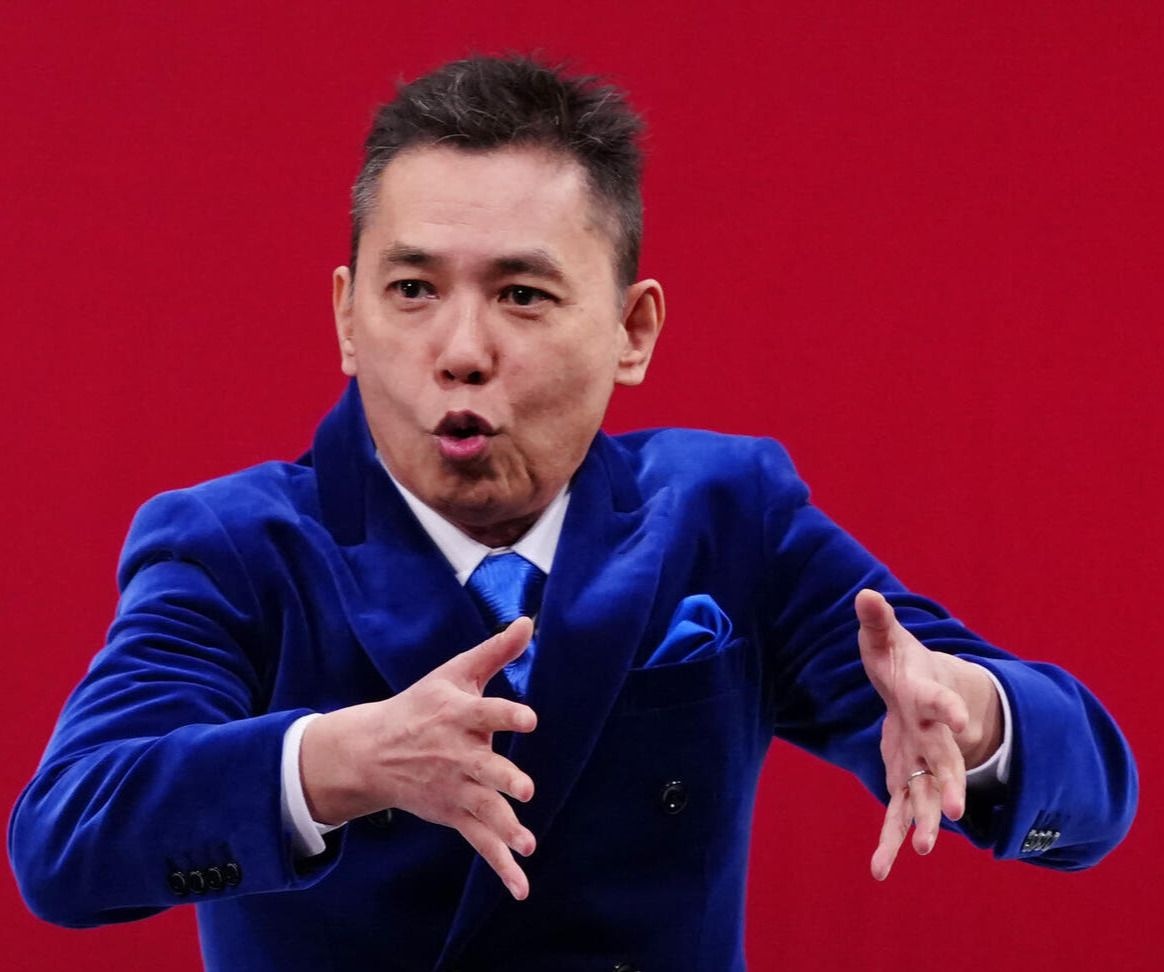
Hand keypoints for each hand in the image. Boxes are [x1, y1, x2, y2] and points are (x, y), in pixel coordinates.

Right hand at [300, 618, 538, 898]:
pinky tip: (521, 887)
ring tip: (527, 843)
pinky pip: (480, 842)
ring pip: (482, 810)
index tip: (530, 718)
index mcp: (458, 715)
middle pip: (484, 767)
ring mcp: (455, 788)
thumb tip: (529, 620)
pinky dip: (500, 866)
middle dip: (503, 778)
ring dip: (504, 828)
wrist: (371, 751)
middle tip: (524, 788)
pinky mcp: (455, 814)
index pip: (486, 712)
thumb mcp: (455, 673)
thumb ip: (496, 651)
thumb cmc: (422, 705)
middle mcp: (457, 754)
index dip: (507, 714)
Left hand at [856, 589, 999, 880]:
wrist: (922, 689)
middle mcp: (930, 736)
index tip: (961, 721)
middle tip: (954, 810)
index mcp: (924, 698)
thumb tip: (864, 594)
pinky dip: (891, 840)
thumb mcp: (886, 641)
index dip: (949, 709)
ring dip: (925, 822)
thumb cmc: (901, 662)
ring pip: (927, 796)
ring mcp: (922, 761)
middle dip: (949, 784)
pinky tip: (879, 870)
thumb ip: (877, 622)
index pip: (938, 702)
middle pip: (944, 761)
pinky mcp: (907, 778)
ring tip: (922, 850)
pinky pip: (900, 813)